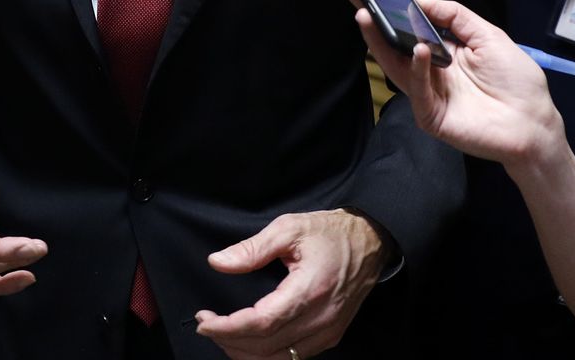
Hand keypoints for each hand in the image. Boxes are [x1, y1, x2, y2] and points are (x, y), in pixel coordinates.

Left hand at [194, 209, 388, 358]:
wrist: (371, 241)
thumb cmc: (331, 233)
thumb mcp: (290, 228)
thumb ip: (252, 248)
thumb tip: (218, 262)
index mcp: (309, 290)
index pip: (261, 323)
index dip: (228, 328)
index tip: (204, 321)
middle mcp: (320, 318)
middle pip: (265, 347)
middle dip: (228, 340)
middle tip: (206, 324)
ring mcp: (327, 332)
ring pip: (278, 359)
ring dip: (244, 352)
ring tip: (222, 334)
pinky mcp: (330, 336)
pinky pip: (292, 358)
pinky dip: (265, 355)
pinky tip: (249, 342)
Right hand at [344, 0, 563, 171]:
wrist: (534, 123)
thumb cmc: (517, 82)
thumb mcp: (489, 36)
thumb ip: (456, 16)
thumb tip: (421, 0)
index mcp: (443, 53)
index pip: (410, 29)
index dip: (390, 11)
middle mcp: (430, 72)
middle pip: (394, 46)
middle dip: (372, 22)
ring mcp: (428, 95)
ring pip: (396, 67)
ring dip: (380, 42)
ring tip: (367, 16)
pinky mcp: (431, 116)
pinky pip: (418, 90)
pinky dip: (417, 70)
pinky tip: (419, 51)